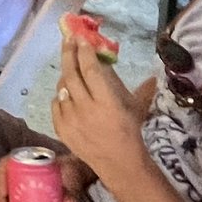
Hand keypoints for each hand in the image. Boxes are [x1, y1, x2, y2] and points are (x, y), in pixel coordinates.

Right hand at [0, 153, 93, 201]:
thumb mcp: (71, 177)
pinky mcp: (17, 195)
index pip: (5, 165)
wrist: (72, 177)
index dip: (0, 179)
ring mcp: (14, 183)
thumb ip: (71, 190)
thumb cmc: (69, 172)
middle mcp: (15, 170)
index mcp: (24, 159)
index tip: (4, 193)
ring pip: (0, 196)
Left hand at [50, 35, 151, 186]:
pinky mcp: (62, 129)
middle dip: (68, 54)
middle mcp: (86, 109)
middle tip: (68, 40)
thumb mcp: (135, 106)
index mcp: (107, 101)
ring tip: (71, 68)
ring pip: (62, 89)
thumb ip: (139, 87)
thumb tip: (145, 72)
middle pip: (71, 75)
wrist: (118, 162)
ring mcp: (71, 120)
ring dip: (65, 76)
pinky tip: (67, 93)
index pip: (90, 70)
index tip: (81, 39)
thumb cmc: (129, 131)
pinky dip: (60, 96)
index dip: (84, 52)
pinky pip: (56, 104)